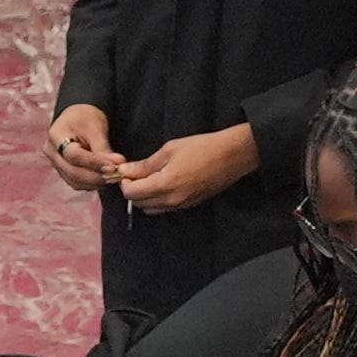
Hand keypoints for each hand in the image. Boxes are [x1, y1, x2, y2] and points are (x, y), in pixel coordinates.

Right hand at [48, 103, 123, 191]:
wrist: (78, 118)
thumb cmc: (86, 118)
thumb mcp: (96, 128)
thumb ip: (103, 148)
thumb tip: (116, 166)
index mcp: (56, 135)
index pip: (74, 155)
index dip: (95, 163)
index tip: (113, 167)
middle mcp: (51, 152)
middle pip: (72, 171)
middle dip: (96, 176)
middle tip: (116, 175)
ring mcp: (55, 164)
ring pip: (74, 180)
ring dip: (95, 182)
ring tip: (113, 178)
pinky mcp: (62, 172)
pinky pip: (76, 182)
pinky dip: (91, 183)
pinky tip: (104, 179)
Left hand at [113, 125, 258, 213]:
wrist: (232, 156)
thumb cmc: (202, 147)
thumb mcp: (170, 149)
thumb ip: (145, 164)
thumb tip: (124, 170)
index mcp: (165, 185)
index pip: (131, 193)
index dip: (124, 182)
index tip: (127, 171)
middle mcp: (171, 201)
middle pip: (139, 204)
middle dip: (133, 190)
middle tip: (136, 173)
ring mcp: (181, 206)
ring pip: (151, 209)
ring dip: (144, 197)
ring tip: (150, 178)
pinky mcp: (189, 206)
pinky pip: (165, 208)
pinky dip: (158, 199)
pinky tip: (164, 183)